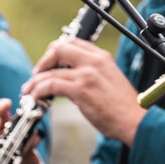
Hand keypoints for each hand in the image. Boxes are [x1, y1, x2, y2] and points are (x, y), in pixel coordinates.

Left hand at [22, 39, 145, 145]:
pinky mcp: (80, 90)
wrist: (135, 120)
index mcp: (102, 57)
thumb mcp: (110, 80)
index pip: (72, 43)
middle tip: (36, 74)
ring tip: (29, 90)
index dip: (56, 52)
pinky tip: (36, 97)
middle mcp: (94, 61)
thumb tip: (70, 79)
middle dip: (43, 61)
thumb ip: (92, 74)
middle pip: (58, 48)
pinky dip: (38, 90)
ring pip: (50, 70)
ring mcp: (87, 74)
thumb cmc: (124, 107)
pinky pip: (50, 85)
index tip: (49, 64)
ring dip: (35, 81)